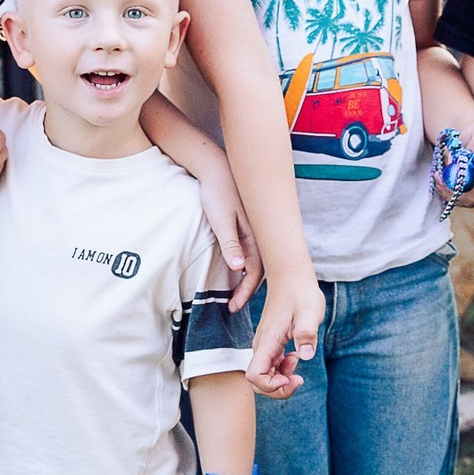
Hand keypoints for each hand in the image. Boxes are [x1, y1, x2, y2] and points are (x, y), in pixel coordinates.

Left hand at [194, 161, 265, 308]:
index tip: (234, 306)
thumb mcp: (220, 220)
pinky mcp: (245, 225)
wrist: (214, 168)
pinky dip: (245, 265)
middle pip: (259, 269)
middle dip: (247, 289)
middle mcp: (257, 234)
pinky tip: (236, 270)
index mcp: (254, 235)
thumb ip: (230, 244)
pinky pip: (249, 250)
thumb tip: (239, 269)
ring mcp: (252, 229)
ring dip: (246, 278)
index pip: (255, 271)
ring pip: (255, 260)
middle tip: (234, 306)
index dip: (245, 291)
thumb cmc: (216, 193)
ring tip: (234, 294)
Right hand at [247, 274, 320, 398]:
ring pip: (264, 376)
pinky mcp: (270, 343)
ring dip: (282, 379)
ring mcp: (264, 345)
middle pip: (257, 382)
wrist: (291, 276)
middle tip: (299, 378)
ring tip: (298, 359)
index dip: (272, 385)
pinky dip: (283, 370)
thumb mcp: (310, 311)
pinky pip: (271, 366)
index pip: (255, 376)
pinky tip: (296, 355)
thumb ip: (306, 333)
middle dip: (278, 389)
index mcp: (267, 341)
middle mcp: (261, 346)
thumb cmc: (301, 292)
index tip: (293, 377)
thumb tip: (305, 355)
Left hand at [436, 119, 473, 210]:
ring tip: (440, 176)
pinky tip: (440, 179)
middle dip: (465, 190)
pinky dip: (448, 192)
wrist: (469, 139)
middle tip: (447, 178)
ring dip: (452, 191)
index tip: (465, 167)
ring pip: (472, 202)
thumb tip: (470, 158)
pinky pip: (461, 201)